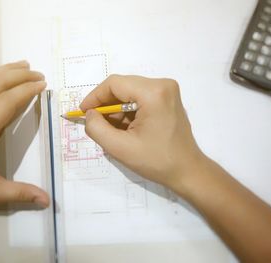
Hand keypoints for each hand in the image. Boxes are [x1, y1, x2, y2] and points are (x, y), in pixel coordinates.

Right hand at [81, 75, 270, 262]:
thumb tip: (89, 114)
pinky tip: (125, 128)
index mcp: (153, 93)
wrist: (187, 171)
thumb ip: (97, 128)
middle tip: (95, 122)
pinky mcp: (168, 99)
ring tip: (111, 129)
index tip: (83, 113)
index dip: (95, 96)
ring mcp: (168, 91)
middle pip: (123, 86)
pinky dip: (128, 111)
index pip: (114, 84)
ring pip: (130, 92)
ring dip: (116, 109)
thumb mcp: (120, 148)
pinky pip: (140, 98)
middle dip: (105, 104)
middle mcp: (163, 85)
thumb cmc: (156, 161)